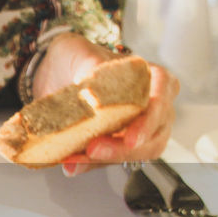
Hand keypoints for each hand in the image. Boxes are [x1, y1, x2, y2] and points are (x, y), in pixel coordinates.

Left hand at [33, 32, 178, 174]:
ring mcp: (136, 130)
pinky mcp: (114, 146)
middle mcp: (151, 107)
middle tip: (94, 150)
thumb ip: (89, 65)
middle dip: (123, 149)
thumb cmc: (78, 57)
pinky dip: (87, 164)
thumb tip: (91, 85)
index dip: (150, 120)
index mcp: (152, 78)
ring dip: (104, 160)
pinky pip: (107, 160)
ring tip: (74, 159)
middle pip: (154, 137)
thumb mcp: (80, 52)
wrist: (55, 73)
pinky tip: (69, 163)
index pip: (163, 98)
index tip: (131, 137)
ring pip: (134, 155)